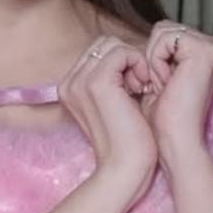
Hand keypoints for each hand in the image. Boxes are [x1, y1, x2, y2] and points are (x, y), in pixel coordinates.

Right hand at [59, 33, 157, 205]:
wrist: (125, 168)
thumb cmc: (127, 142)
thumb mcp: (115, 105)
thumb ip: (113, 81)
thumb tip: (130, 59)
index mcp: (69, 88)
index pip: (98, 52)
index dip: (121, 63)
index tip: (135, 88)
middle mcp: (69, 82)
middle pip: (103, 43)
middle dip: (126, 58)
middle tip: (140, 87)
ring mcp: (80, 81)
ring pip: (112, 44)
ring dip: (133, 61)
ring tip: (141, 88)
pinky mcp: (97, 83)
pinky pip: (122, 51)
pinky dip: (139, 63)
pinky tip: (144, 87)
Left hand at [142, 21, 212, 166]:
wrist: (173, 140)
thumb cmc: (164, 117)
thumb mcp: (157, 76)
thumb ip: (154, 54)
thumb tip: (126, 39)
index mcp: (206, 50)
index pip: (165, 34)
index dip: (151, 58)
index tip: (156, 86)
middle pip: (163, 29)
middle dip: (152, 58)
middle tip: (159, 87)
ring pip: (162, 32)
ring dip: (153, 61)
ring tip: (163, 86)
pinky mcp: (205, 50)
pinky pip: (164, 39)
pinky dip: (156, 61)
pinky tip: (166, 84)